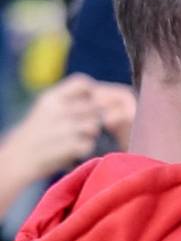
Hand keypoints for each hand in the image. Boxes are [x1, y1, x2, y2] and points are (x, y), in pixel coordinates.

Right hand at [0, 76, 133, 204]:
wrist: (20, 157)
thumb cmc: (38, 133)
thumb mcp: (47, 108)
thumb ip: (69, 101)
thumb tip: (101, 98)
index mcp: (52, 97)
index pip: (82, 83)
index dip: (93, 92)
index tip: (91, 103)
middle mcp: (57, 109)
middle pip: (94, 106)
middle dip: (95, 116)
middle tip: (86, 126)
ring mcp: (63, 128)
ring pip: (94, 126)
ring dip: (91, 134)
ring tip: (79, 138)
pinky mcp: (68, 146)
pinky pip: (89, 144)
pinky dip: (85, 149)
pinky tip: (75, 151)